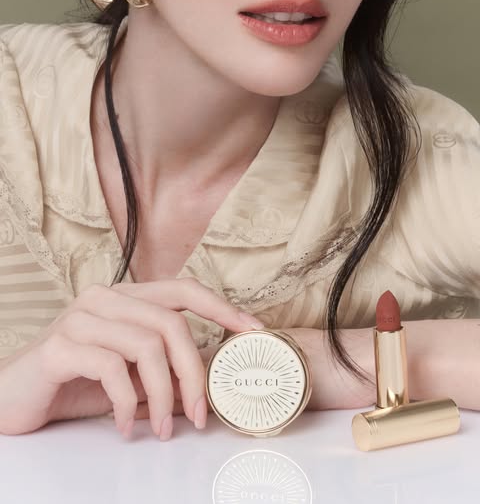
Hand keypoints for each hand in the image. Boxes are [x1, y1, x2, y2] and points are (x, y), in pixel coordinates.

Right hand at [0, 278, 262, 436]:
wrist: (13, 398)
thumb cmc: (73, 384)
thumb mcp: (127, 375)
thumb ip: (161, 368)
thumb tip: (209, 382)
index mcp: (124, 297)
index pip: (182, 289)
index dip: (221, 307)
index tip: (253, 331)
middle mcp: (104, 298)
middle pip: (171, 324)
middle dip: (193, 373)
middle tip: (198, 415)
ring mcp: (81, 317)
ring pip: (146, 345)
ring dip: (163, 394)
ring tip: (162, 429)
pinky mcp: (61, 345)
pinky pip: (112, 369)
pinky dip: (127, 403)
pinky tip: (127, 426)